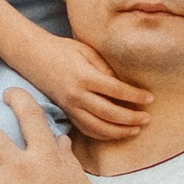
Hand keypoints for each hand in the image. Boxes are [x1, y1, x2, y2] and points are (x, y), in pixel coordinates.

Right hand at [26, 37, 154, 142]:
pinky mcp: (66, 112)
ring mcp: (69, 107)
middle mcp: (76, 95)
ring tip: (136, 129)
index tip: (150, 98)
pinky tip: (116, 133)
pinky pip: (86, 129)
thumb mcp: (86, 51)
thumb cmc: (62, 49)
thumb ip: (105, 68)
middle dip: (131, 118)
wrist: (32, 56)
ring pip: (98, 127)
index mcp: (84, 76)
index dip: (135, 96)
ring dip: (119, 131)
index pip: (116, 90)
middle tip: (147, 118)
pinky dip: (102, 135)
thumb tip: (124, 85)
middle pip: (109, 113)